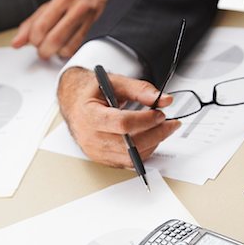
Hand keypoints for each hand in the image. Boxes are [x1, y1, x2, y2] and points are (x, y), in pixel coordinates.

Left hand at [11, 0, 107, 59]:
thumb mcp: (48, 7)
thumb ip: (31, 25)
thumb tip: (17, 43)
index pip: (41, 26)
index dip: (34, 40)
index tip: (34, 42)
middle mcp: (75, 8)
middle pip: (54, 39)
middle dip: (44, 51)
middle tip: (42, 51)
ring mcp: (86, 18)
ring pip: (66, 47)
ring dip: (56, 53)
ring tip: (52, 50)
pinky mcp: (92, 28)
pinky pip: (77, 48)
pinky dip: (66, 53)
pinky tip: (63, 48)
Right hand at [58, 67, 180, 167]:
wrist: (74, 102)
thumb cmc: (91, 92)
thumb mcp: (114, 82)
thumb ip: (140, 89)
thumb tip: (163, 100)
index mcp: (90, 115)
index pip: (122, 124)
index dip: (145, 120)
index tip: (160, 113)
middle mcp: (90, 137)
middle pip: (129, 144)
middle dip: (155, 134)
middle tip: (169, 123)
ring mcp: (96, 152)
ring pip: (131, 156)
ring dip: (152, 143)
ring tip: (162, 129)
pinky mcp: (103, 160)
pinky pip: (128, 162)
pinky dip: (144, 151)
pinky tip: (150, 138)